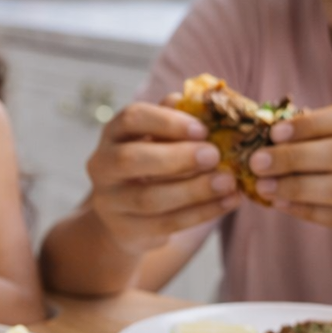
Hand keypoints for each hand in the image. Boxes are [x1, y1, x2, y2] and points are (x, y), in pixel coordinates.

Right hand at [85, 102, 238, 255]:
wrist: (128, 216)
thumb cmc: (153, 164)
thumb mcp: (161, 138)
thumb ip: (178, 119)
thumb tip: (205, 101)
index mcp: (113, 134)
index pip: (130, 119)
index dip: (166, 121)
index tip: (202, 129)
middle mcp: (103, 166)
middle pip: (130, 159)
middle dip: (176, 157)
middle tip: (215, 156)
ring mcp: (110, 202)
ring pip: (149, 198)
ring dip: (194, 190)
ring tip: (228, 182)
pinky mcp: (126, 231)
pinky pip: (165, 224)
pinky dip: (201, 213)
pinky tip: (227, 202)